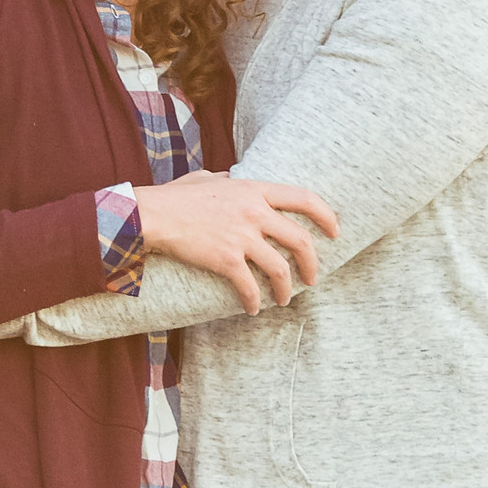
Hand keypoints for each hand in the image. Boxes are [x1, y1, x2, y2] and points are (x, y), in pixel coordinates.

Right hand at [135, 170, 337, 313]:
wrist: (153, 215)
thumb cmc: (175, 197)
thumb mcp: (207, 179)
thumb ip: (226, 180)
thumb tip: (229, 179)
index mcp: (255, 190)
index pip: (304, 198)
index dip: (326, 216)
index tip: (335, 231)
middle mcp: (255, 212)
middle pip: (301, 240)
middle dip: (312, 263)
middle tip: (312, 277)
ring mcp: (242, 237)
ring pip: (281, 268)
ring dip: (287, 288)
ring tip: (285, 299)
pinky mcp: (226, 260)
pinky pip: (250, 286)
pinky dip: (255, 301)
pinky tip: (253, 309)